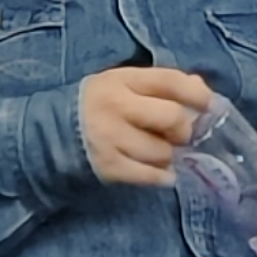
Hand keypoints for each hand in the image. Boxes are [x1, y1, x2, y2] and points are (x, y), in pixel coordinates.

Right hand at [77, 66, 210, 186]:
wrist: (47, 134)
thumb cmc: (98, 107)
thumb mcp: (122, 86)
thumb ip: (159, 86)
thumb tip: (200, 89)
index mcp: (121, 80)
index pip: (170, 81)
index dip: (197, 94)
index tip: (208, 106)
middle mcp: (115, 106)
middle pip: (173, 118)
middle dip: (183, 130)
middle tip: (179, 136)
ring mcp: (109, 137)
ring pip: (163, 151)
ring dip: (168, 155)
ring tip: (158, 152)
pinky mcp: (107, 166)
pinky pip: (150, 175)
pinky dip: (162, 176)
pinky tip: (161, 173)